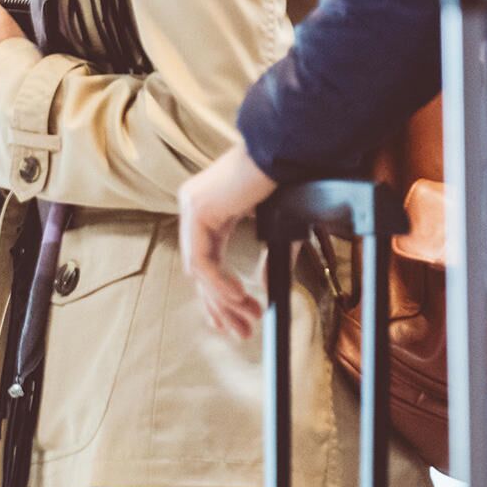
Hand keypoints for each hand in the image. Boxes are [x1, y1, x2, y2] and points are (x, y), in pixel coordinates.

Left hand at [177, 143, 277, 340]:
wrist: (293, 153)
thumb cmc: (292, 183)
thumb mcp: (279, 232)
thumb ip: (269, 261)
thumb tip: (266, 293)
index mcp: (211, 210)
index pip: (207, 262)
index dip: (220, 297)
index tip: (239, 321)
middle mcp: (196, 208)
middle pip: (201, 271)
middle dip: (221, 307)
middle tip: (241, 333)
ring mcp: (193, 206)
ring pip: (200, 270)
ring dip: (223, 301)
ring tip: (246, 321)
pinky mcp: (198, 209)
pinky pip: (202, 259)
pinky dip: (219, 283)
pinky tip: (239, 298)